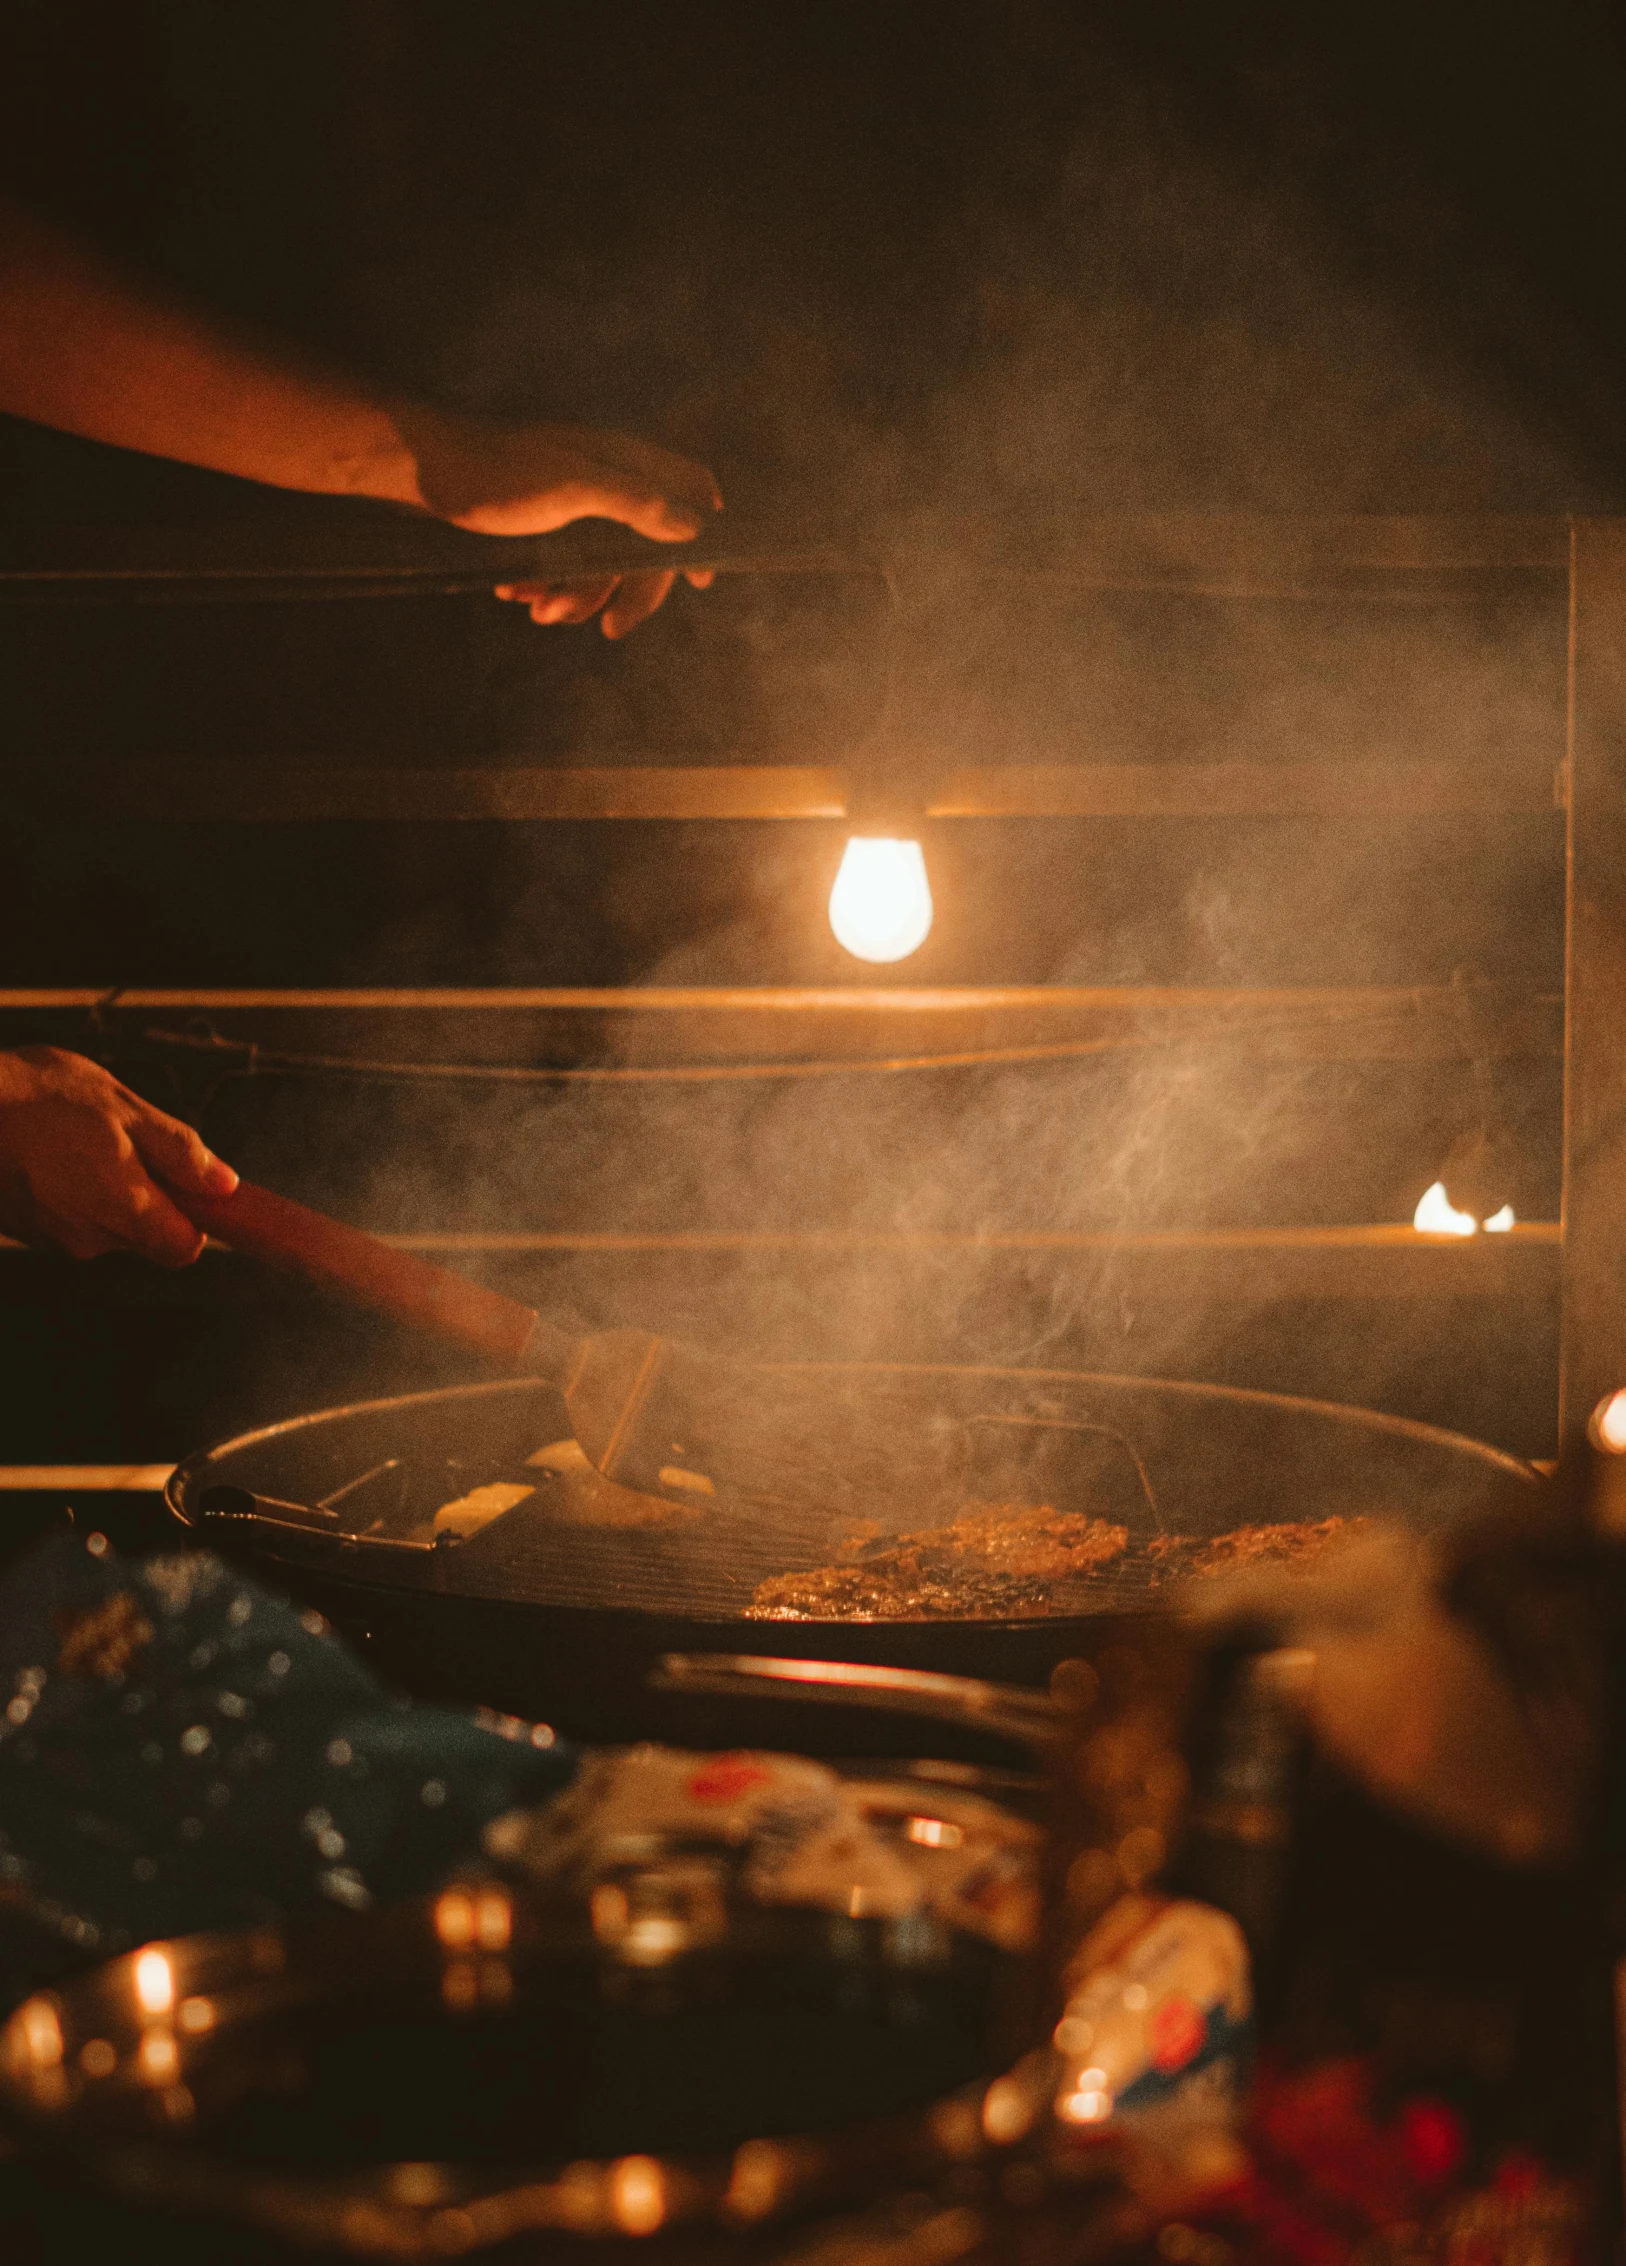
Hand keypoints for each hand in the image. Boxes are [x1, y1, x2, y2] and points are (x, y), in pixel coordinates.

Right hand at [0, 1048, 236, 1266]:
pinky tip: (50, 1152)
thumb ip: (179, 1153)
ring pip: (105, 1223)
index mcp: (128, 1212)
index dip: (194, 1217)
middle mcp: (91, 1239)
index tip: (189, 1184)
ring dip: (105, 1188)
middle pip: (146, 1235)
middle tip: (123, 1142)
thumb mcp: (125, 1111)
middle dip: (147, 1194)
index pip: (184, 1248)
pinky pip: (68, 1217)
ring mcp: (54, 1238)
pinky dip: (70, 1190)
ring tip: (77, 1139)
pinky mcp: (27, 1230)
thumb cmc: (40, 1099)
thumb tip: (224, 1184)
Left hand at [398, 408, 720, 637]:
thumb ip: (635, 504)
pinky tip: (518, 593)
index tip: (699, 582)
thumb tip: (693, 527)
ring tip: (538, 611)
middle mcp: (608, 478)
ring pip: (602, 562)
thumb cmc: (498, 473)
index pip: (689, 486)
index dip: (703, 531)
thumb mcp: (574, 487)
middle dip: (626, 591)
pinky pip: (567, 563)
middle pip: (648, 544)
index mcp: (624, 461)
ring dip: (575, 595)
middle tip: (609, 631)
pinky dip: (547, 584)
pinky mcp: (545, 521)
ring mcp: (577, 501)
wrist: (424, 471)